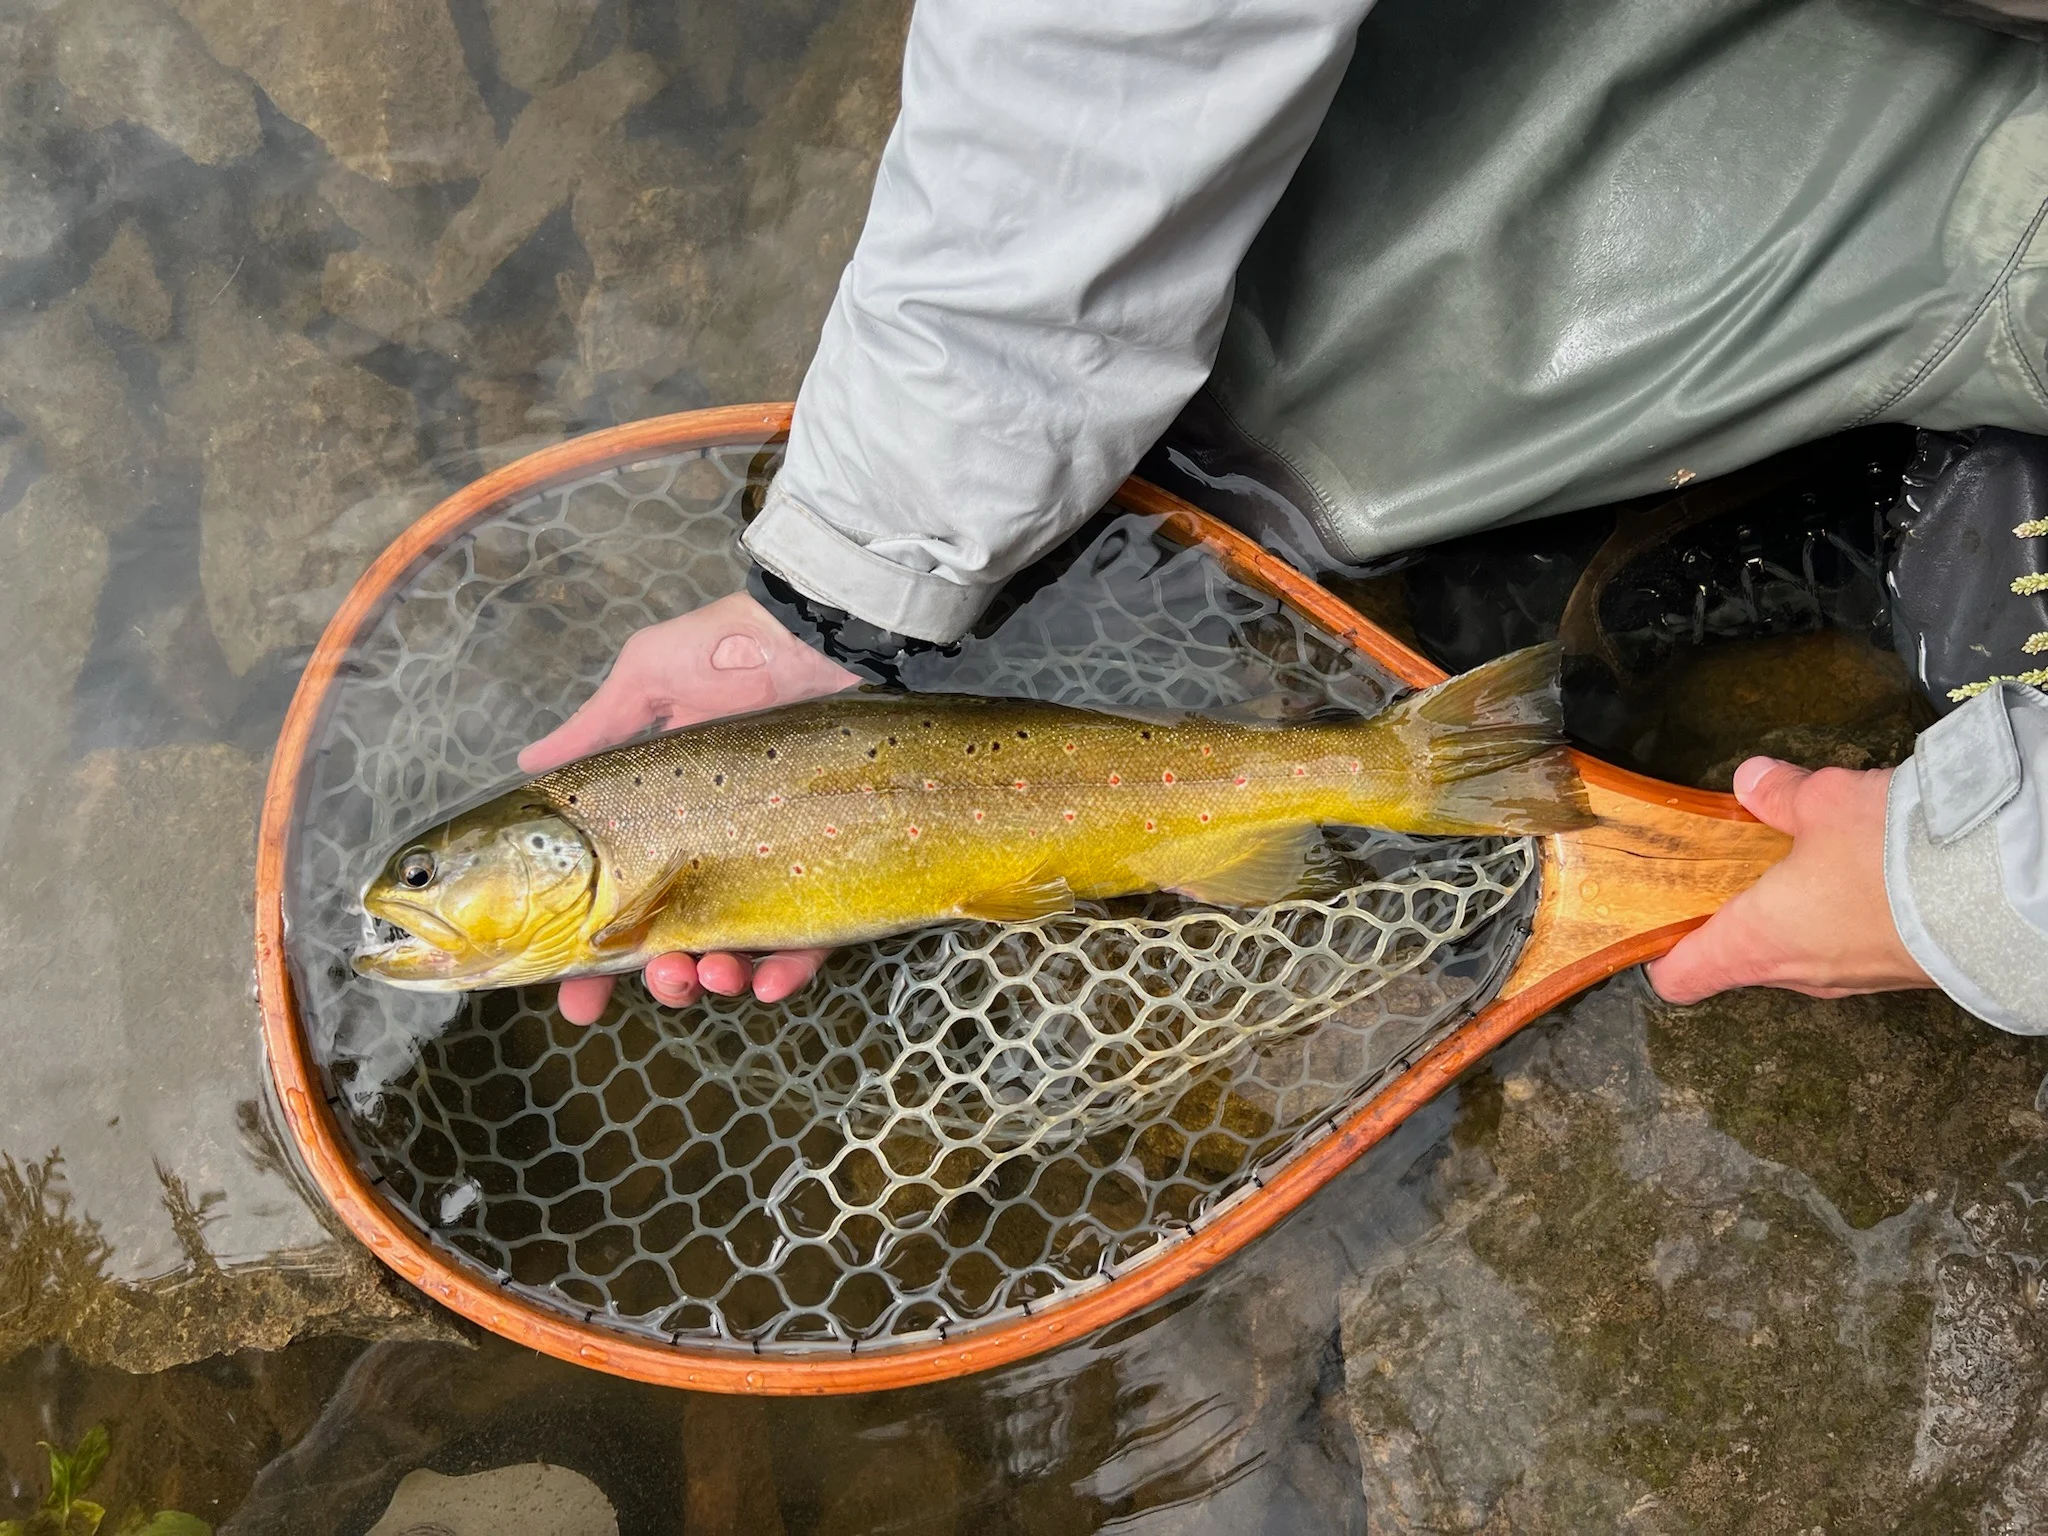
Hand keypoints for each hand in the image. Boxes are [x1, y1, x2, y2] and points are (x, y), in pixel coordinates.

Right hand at [518, 592, 858, 1022]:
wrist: (823, 635)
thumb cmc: (732, 650)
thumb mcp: (650, 678)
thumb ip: (595, 728)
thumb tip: (527, 762)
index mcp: (660, 813)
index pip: (613, 897)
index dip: (590, 955)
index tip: (572, 995)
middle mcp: (713, 844)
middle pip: (676, 937)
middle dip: (659, 978)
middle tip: (656, 981)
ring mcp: (771, 857)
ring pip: (737, 948)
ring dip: (712, 978)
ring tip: (704, 977)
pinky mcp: (830, 861)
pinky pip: (810, 936)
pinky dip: (787, 968)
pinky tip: (767, 979)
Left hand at [1645, 756, 1935, 1003]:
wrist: (2001, 893)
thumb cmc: (1890, 854)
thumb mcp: (1823, 803)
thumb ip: (1779, 794)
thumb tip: (1753, 781)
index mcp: (1756, 940)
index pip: (1684, 976)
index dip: (1662, 953)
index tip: (1657, 927)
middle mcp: (1798, 973)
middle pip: (1741, 959)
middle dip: (1735, 919)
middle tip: (1735, 872)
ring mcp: (1852, 980)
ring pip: (1800, 955)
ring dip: (1796, 917)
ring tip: (1806, 864)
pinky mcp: (1899, 973)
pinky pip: (1850, 951)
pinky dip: (1844, 921)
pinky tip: (1863, 877)